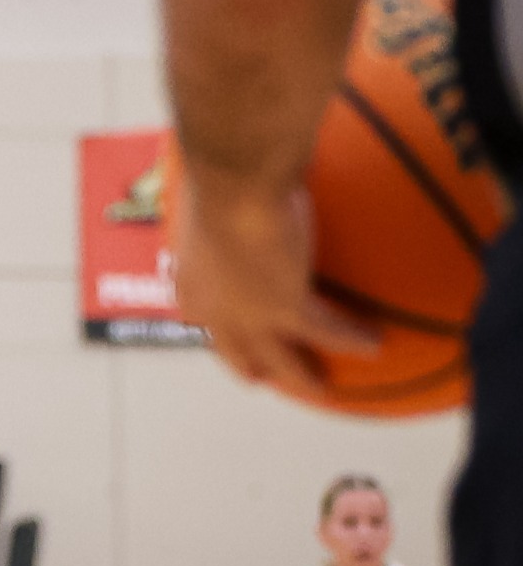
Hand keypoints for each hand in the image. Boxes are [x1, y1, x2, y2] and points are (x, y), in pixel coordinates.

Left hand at [173, 184, 374, 393]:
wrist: (235, 181)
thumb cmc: (218, 180)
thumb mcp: (208, 205)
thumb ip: (218, 213)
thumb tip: (228, 193)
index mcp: (189, 283)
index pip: (201, 320)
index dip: (219, 332)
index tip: (232, 338)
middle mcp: (211, 310)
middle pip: (234, 353)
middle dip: (251, 368)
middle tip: (263, 379)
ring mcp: (248, 316)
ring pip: (283, 361)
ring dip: (306, 376)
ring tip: (325, 386)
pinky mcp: (287, 310)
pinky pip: (328, 332)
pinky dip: (353, 339)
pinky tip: (374, 344)